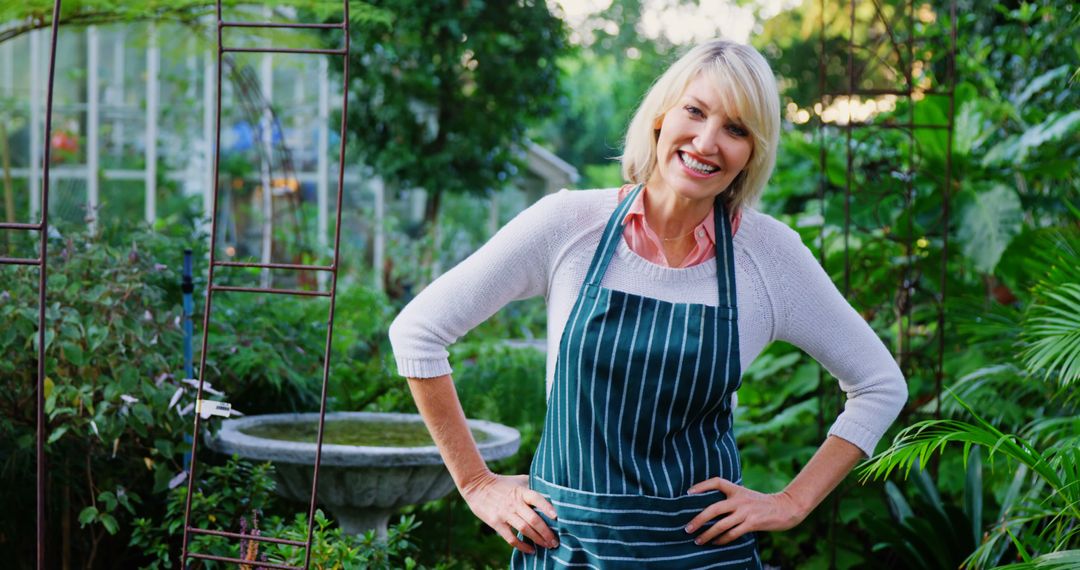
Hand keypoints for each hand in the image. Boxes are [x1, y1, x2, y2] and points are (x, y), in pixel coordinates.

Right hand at [459, 471, 558, 553]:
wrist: (477, 486)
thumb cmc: (502, 483)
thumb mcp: (518, 480)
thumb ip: (533, 485)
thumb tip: (552, 491)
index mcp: (521, 492)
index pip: (537, 498)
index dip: (547, 507)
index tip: (557, 517)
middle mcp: (514, 503)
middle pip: (533, 519)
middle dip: (547, 532)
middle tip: (556, 541)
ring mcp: (505, 514)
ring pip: (524, 530)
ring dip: (538, 540)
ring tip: (548, 546)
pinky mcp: (496, 523)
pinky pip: (511, 538)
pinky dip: (522, 546)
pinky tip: (531, 550)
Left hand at [683, 477, 805, 545]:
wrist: (785, 507)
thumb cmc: (761, 503)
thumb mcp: (746, 495)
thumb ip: (731, 499)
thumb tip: (710, 509)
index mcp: (737, 489)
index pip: (716, 482)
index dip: (701, 486)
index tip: (688, 492)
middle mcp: (739, 499)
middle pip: (714, 508)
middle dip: (698, 520)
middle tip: (687, 528)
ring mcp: (746, 512)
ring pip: (721, 525)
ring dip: (707, 534)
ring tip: (698, 541)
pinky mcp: (752, 523)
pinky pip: (733, 534)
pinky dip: (722, 540)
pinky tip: (715, 543)